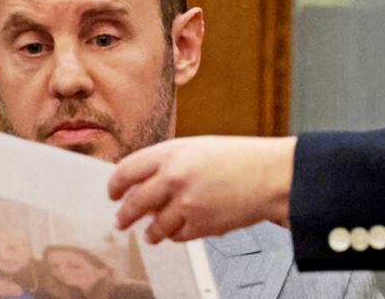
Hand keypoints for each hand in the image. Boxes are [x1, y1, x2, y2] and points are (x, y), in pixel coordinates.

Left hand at [108, 135, 295, 243]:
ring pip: (154, 226)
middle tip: (121, 220)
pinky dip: (175, 235)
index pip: (127, 170)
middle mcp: (174, 178)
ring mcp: (186, 203)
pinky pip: (177, 236)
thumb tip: (142, 180)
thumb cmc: (239, 158)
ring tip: (150, 233)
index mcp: (171, 153)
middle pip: (134, 203)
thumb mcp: (196, 147)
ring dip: (150, 232)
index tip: (113, 192)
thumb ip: (167, 162)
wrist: (271, 175)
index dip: (115, 184)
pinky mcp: (201, 225)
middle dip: (124, 215)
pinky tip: (177, 231)